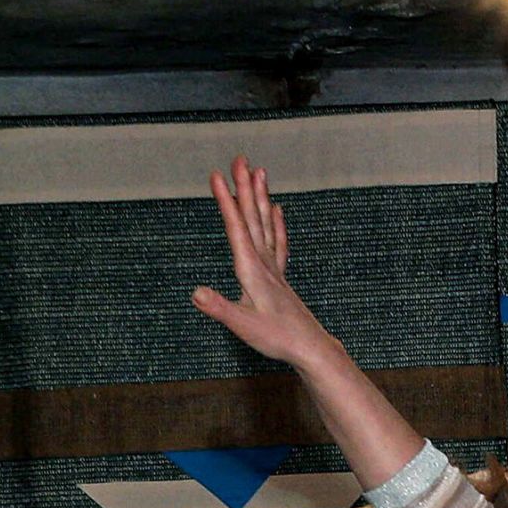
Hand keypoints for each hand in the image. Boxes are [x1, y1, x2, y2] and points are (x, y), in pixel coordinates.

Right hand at [192, 159, 334, 368]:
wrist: (311, 349)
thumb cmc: (278, 339)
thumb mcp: (243, 327)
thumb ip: (219, 308)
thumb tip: (196, 293)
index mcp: (252, 270)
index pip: (236, 228)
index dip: (225, 201)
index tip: (215, 175)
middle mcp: (264, 264)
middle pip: (252, 218)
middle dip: (244, 187)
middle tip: (239, 158)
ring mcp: (275, 269)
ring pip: (266, 225)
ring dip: (260, 198)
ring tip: (258, 172)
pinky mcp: (281, 278)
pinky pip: (278, 243)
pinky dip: (276, 223)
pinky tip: (277, 210)